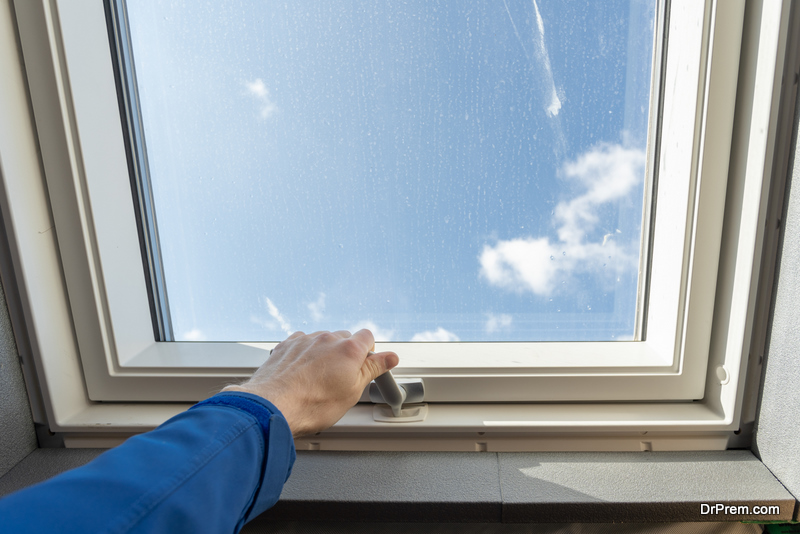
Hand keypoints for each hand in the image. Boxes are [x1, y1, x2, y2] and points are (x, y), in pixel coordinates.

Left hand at [222, 329, 398, 436]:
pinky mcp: (287, 345)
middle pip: (345, 337)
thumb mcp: (353, 391)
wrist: (273, 406)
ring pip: (322, 340)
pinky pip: (302, 343)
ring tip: (317, 379)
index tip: (365, 364)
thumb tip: (390, 357)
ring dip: (324, 353)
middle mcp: (327, 338)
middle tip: (340, 378)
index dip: (369, 351)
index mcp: (349, 349)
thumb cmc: (312, 405)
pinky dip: (305, 354)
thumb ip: (372, 369)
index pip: (368, 336)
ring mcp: (305, 340)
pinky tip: (301, 372)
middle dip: (346, 354)